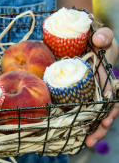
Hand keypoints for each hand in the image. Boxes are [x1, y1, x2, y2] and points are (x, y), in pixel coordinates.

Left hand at [85, 27, 118, 146]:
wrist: (83, 42)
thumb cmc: (96, 41)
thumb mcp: (103, 37)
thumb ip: (104, 36)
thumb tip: (99, 40)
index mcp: (108, 81)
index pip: (112, 99)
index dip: (110, 111)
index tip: (106, 121)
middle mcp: (100, 90)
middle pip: (102, 113)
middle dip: (99, 128)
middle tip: (90, 141)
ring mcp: (88, 93)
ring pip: (90, 114)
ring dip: (88, 129)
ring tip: (84, 142)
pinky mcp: (76, 93)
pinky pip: (76, 108)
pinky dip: (74, 119)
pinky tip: (68, 130)